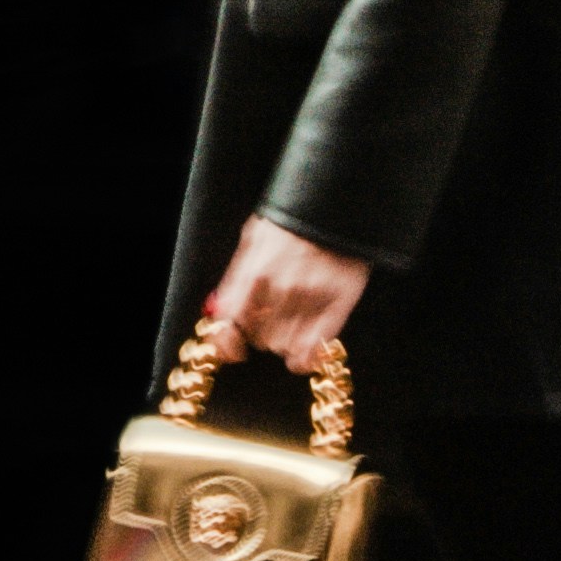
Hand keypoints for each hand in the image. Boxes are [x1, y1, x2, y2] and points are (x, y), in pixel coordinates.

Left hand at [204, 214, 370, 374]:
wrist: (337, 201)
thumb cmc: (293, 218)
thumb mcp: (254, 237)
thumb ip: (237, 276)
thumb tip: (221, 311)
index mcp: (255, 271)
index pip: (230, 322)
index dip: (228, 341)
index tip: (234, 350)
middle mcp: (280, 288)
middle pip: (259, 338)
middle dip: (262, 332)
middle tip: (272, 319)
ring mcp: (311, 298)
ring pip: (283, 347)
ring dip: (284, 342)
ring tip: (292, 326)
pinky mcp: (339, 304)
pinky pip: (312, 350)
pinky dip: (304, 359)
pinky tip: (303, 356)